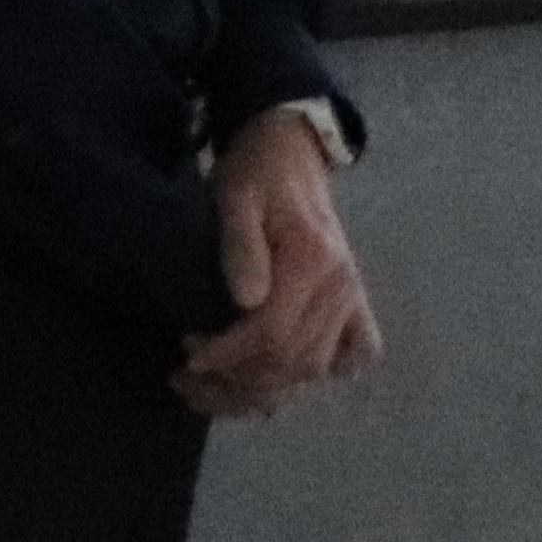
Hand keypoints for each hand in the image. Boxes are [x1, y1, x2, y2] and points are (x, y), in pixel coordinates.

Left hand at [176, 110, 380, 420]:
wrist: (292, 150)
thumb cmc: (257, 172)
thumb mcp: (237, 195)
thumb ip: (241, 245)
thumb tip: (247, 301)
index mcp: (313, 261)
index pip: (272, 333)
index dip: (228, 356)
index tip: (189, 357)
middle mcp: (341, 287)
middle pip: (291, 361)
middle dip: (236, 380)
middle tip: (188, 377)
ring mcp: (352, 298)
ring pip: (313, 371)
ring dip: (263, 391)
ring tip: (214, 390)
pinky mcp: (353, 303)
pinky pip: (353, 356)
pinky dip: (319, 376)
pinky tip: (280, 380)